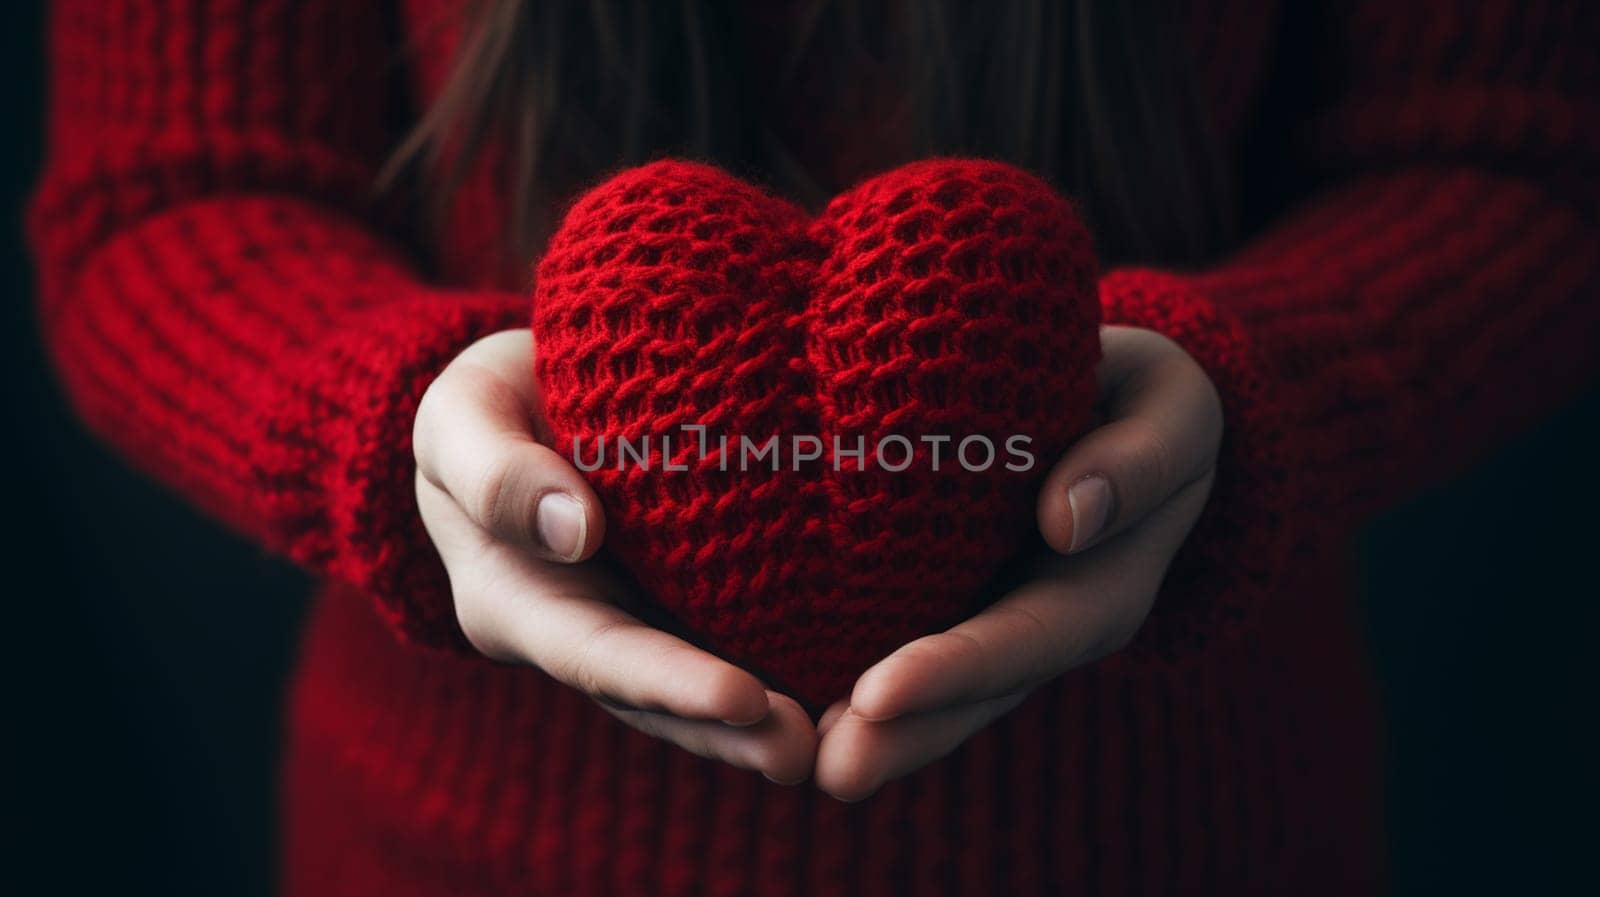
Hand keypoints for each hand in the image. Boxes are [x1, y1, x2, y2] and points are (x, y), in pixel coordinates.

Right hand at [413, 329, 816, 782]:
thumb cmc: (483, 407)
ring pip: (701, 685)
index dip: (668, 682)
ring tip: (837, 741)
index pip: (596, 654)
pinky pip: (736, 639)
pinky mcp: (689, 602)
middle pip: (656, 697)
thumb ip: (495, 473)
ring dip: (762, 724)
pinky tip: (851, 687)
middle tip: (805, 752)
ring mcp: (638, 625)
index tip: (742, 698)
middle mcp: (581, 635)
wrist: (526, 397)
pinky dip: (787, 666)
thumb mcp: (461, 418)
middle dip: (728, 732)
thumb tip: (574, 532)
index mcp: (517, 605)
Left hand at [813, 325, 1223, 799]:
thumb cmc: (1145, 396)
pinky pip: (888, 644)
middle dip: (903, 735)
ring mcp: (987, 620)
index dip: (956, 670)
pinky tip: (777, 701)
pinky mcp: (938, 598)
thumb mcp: (1171, 408)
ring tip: (796, 761)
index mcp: (1100, 589)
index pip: (1027, 638)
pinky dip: (838, 678)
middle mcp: (1040, 625)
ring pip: (928, 693)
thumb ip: (1141, 462)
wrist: (1111, 397)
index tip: (879, 694)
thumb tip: (1068, 519)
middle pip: (971, 694)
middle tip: (829, 770)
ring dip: (866, 731)